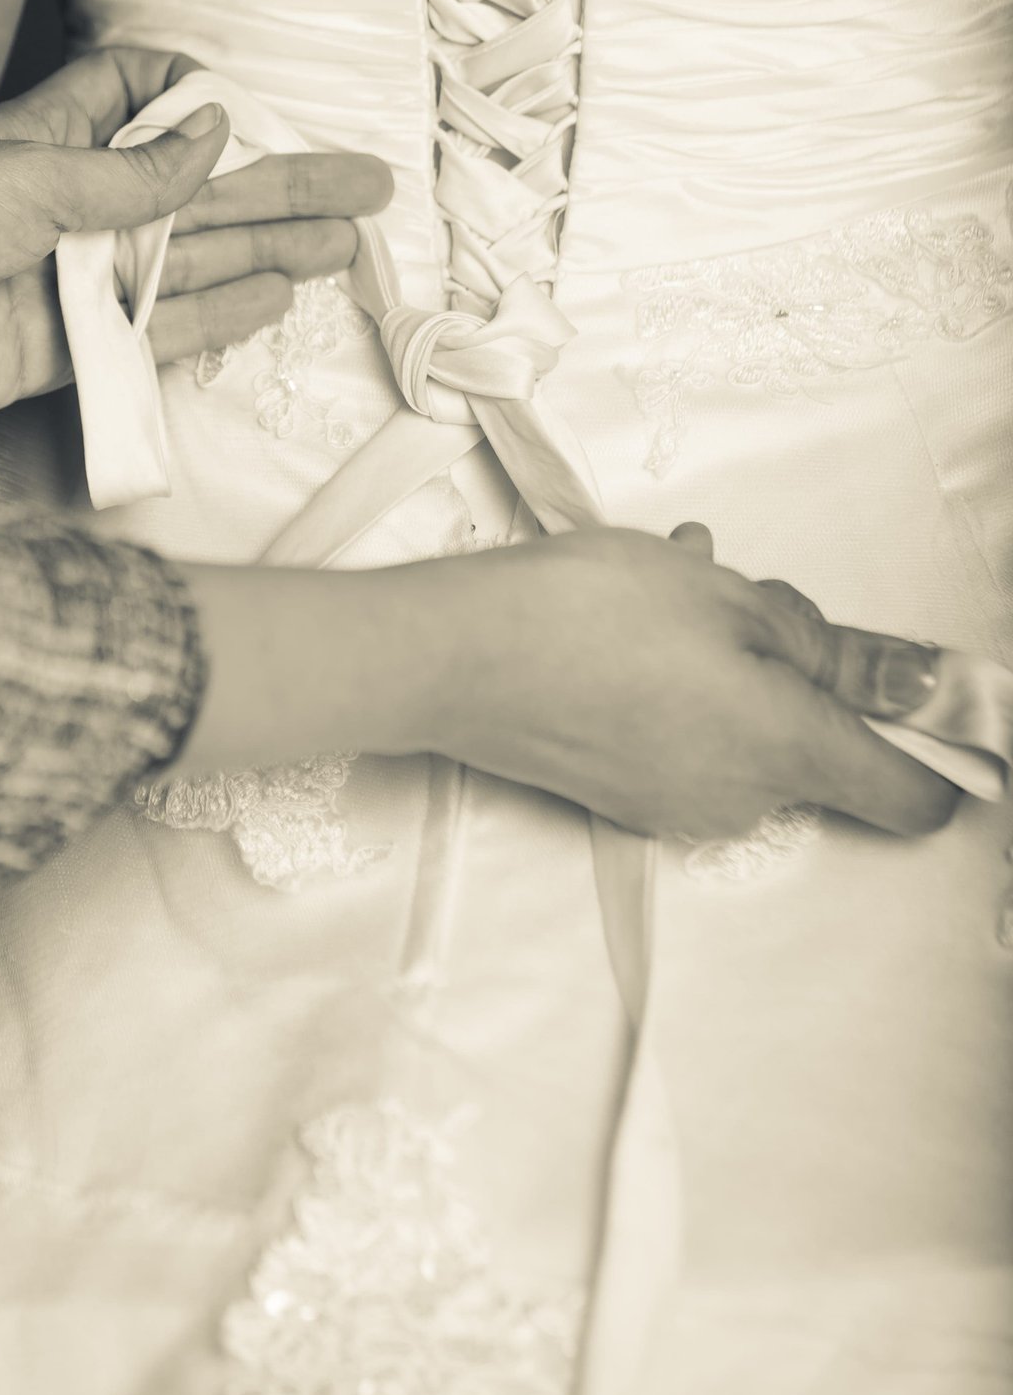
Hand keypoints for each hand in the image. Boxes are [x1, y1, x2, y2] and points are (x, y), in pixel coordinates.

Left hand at [0, 47, 392, 430]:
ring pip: (197, 258)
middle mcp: (77, 204)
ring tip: (345, 246)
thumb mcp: (33, 177)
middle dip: (283, 183)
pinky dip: (219, 315)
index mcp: (58, 137)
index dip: (197, 94)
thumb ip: (135, 171)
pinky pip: (163, 330)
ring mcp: (79, 277)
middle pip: (202, 187)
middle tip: (366, 187)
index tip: (250, 106)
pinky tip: (276, 298)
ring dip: (272, 248)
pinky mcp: (73, 347)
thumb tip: (218, 134)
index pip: (141, 93)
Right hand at [419, 524, 956, 840]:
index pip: (909, 795)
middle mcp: (741, 799)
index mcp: (787, 750)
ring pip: (743, 736)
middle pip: (815, 748)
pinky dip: (677, 690)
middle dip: (798, 674)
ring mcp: (675, 803)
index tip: (928, 705)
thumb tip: (901, 679)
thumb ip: (825, 646)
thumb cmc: (587, 614)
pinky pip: (682, 742)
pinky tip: (630, 625)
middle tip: (748, 599)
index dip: (938, 752)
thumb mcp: (725, 593)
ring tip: (673, 590)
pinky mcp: (619, 793)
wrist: (455, 657)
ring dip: (730, 670)